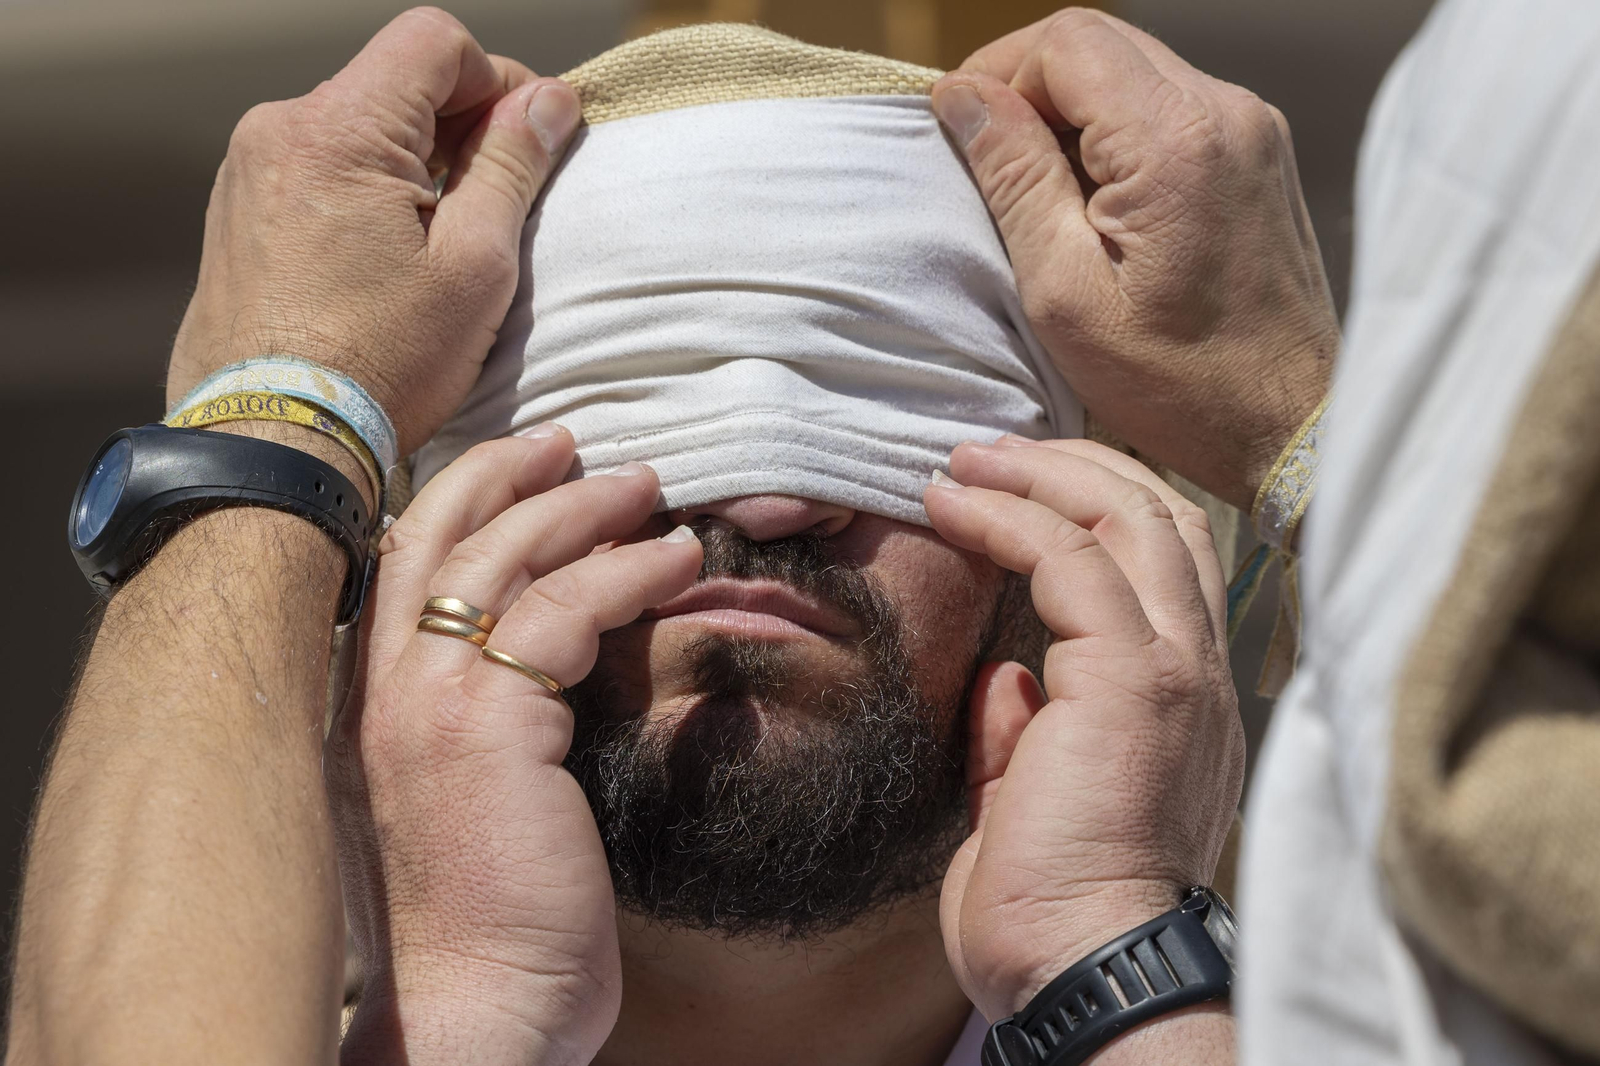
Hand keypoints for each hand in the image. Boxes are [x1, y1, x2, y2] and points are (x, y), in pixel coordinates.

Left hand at [166, 7, 581, 452]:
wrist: (272, 444)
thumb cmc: (377, 367)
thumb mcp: (475, 264)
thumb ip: (512, 166)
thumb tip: (546, 103)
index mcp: (338, 129)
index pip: (434, 42)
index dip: (498, 79)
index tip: (531, 136)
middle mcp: (278, 132)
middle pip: (394, 83)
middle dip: (460, 127)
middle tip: (502, 201)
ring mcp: (248, 174)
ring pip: (357, 130)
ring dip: (414, 165)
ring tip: (444, 247)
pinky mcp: (237, 217)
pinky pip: (319, 173)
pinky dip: (368, 196)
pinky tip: (391, 264)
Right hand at [326, 430, 702, 1064]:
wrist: (473, 1010)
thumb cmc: (481, 923)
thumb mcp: (460, 802)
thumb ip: (473, 726)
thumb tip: (532, 673)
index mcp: (361, 703)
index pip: (398, 562)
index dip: (459, 499)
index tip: (521, 468)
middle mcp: (376, 688)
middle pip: (437, 532)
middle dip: (511, 472)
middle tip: (576, 444)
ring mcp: (425, 701)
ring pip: (505, 556)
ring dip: (583, 507)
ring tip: (647, 486)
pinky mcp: (489, 723)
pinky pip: (564, 611)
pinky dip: (627, 571)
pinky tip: (675, 559)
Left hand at [925, 437, 1244, 1023]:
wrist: (1085, 969)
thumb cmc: (1055, 905)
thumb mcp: (1038, 799)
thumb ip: (1030, 729)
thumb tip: (1009, 679)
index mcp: (1183, 700)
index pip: (1163, 565)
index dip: (1094, 508)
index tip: (1014, 490)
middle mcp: (1198, 671)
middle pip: (1160, 518)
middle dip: (1074, 468)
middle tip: (989, 451)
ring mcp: (1174, 670)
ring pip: (1129, 518)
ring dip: (1039, 476)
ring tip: (965, 460)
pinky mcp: (1131, 678)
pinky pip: (1071, 562)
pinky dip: (1011, 519)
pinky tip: (956, 505)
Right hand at [931, 9, 1337, 510]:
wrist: (1290, 425)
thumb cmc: (1177, 382)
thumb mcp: (1064, 293)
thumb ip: (1015, 179)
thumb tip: (963, 98)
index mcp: (1175, 141)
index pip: (1066, 42)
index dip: (997, 73)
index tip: (961, 133)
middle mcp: (1226, 113)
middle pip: (1100, 42)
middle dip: (1029, 85)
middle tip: (989, 159)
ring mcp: (1251, 128)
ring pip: (1132, 68)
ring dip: (1071, 112)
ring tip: (1040, 191)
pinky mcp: (1258, 153)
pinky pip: (1167, 106)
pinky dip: (1115, 133)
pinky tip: (1095, 202)